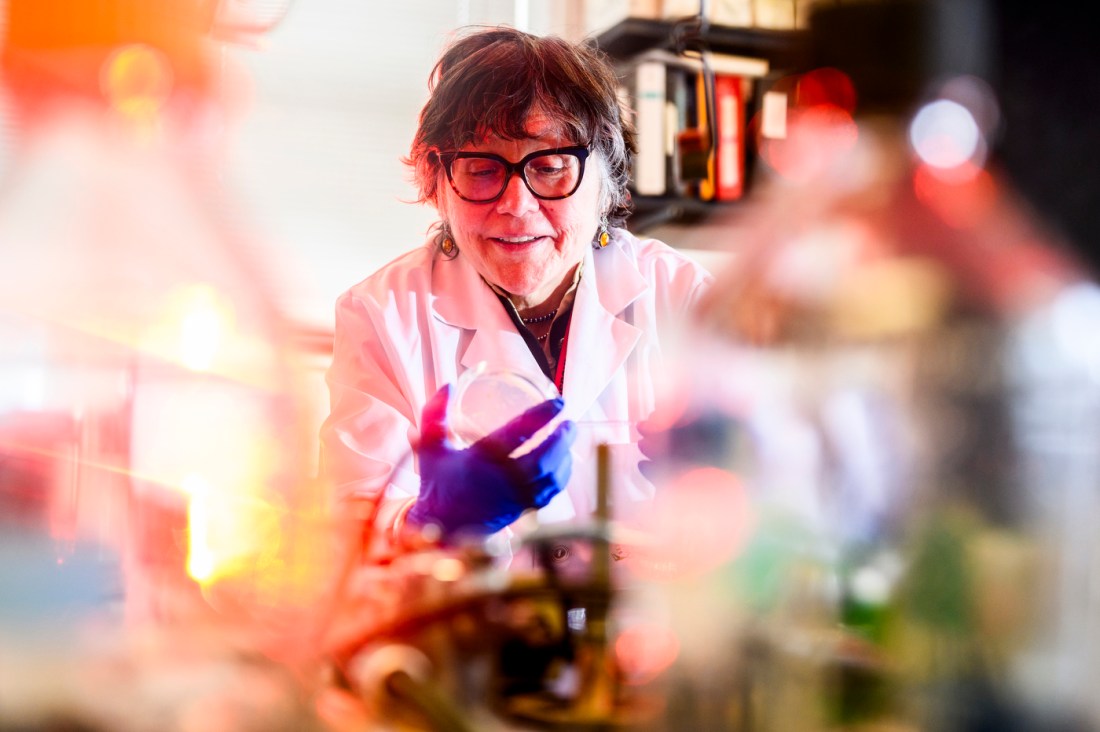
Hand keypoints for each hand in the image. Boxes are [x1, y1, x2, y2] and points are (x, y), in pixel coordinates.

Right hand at [408, 384, 576, 538]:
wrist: (440, 527)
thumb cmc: (437, 484)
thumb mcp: (430, 446)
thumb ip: (435, 414)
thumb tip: (449, 384)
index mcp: (481, 460)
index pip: (518, 433)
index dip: (542, 415)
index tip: (558, 403)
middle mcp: (501, 480)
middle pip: (544, 459)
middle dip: (562, 439)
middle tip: (569, 422)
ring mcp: (513, 498)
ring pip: (550, 478)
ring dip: (565, 457)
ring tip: (569, 438)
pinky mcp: (521, 511)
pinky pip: (549, 494)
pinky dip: (561, 477)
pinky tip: (563, 463)